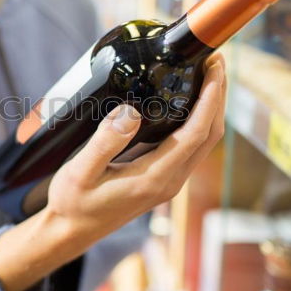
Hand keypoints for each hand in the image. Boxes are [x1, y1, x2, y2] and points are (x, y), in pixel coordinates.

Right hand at [46, 52, 226, 241]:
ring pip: (203, 140)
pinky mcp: (162, 177)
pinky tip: (186, 100)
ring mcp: (169, 180)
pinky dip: (197, 118)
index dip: (210, 99)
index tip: (213, 68)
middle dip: (217, 96)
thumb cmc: (74, 203)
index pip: (195, 133)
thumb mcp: (80, 173)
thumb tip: (130, 112)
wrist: (72, 230)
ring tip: (205, 73)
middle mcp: (170, 181)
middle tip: (213, 60)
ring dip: (210, 106)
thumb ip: (104, 143)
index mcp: (154, 178)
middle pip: (209, 134)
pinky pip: (190, 144)